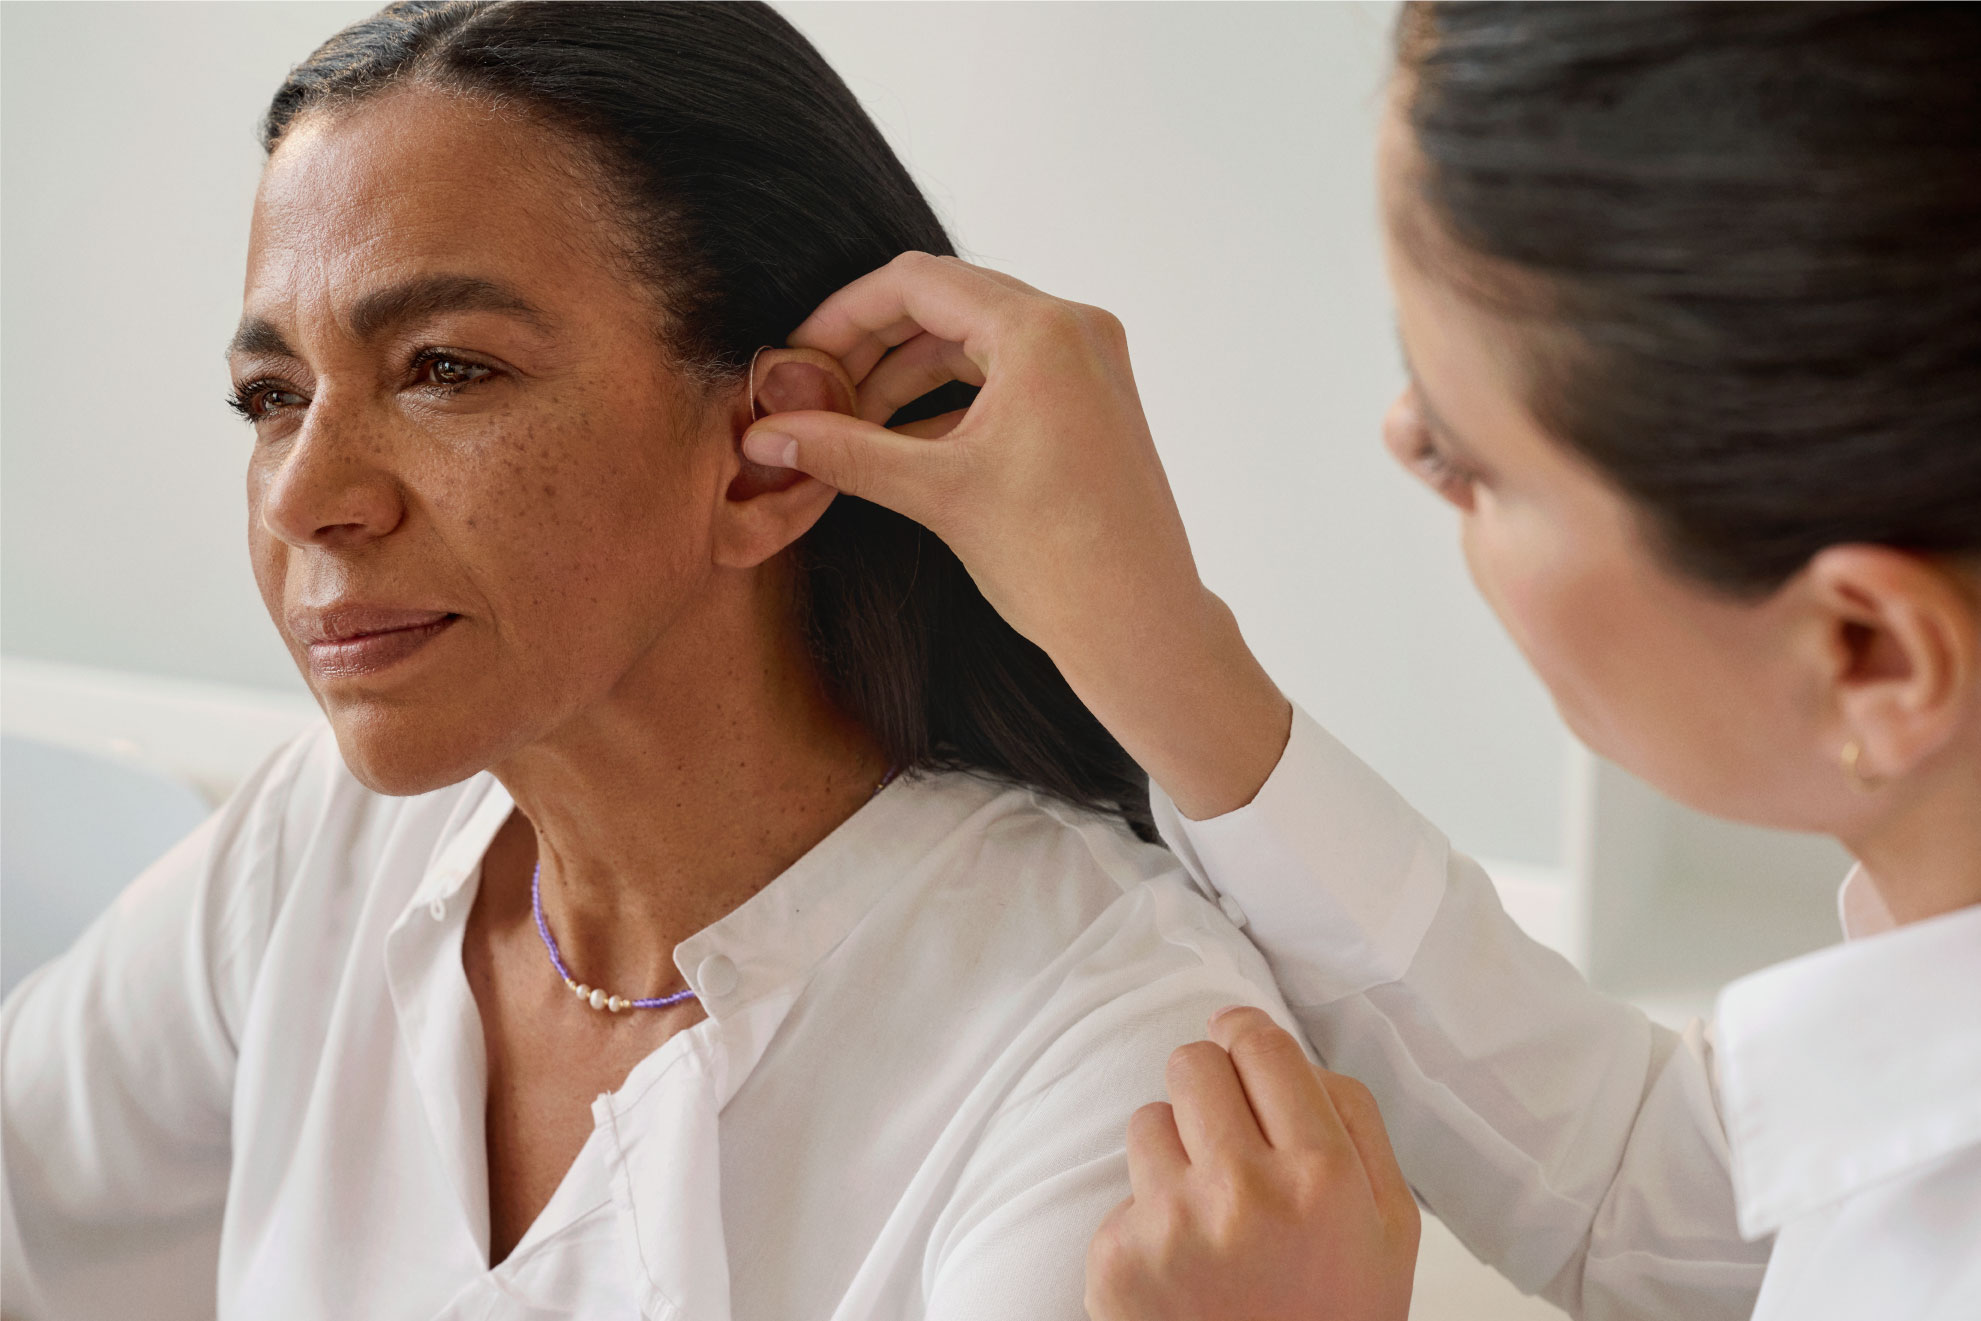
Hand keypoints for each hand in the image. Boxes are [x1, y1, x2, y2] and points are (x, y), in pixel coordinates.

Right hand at [743, 252, 1291, 818]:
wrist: (1140, 626)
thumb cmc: (1059, 561)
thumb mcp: (935, 493)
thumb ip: (844, 452)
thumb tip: (765, 434)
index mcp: (1042, 331)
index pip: (916, 283)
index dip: (843, 316)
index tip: (797, 357)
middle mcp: (1074, 329)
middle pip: (943, 304)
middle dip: (871, 349)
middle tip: (814, 397)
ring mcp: (1088, 363)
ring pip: (970, 342)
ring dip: (905, 377)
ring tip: (849, 430)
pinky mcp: (1090, 400)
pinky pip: (1002, 375)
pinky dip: (947, 401)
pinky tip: (899, 446)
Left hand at [1085, 1007, 1419, 1320]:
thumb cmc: (1338, 1314)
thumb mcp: (1389, 1223)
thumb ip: (1352, 1121)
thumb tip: (1286, 1051)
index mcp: (1321, 1174)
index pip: (1261, 1045)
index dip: (1247, 1037)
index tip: (1240, 1043)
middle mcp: (1242, 1191)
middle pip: (1192, 1065)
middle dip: (1210, 1090)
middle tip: (1228, 1136)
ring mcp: (1171, 1225)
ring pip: (1147, 1120)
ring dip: (1174, 1153)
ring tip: (1210, 1214)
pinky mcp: (1116, 1260)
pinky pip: (1120, 1194)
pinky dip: (1146, 1221)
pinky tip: (1183, 1266)